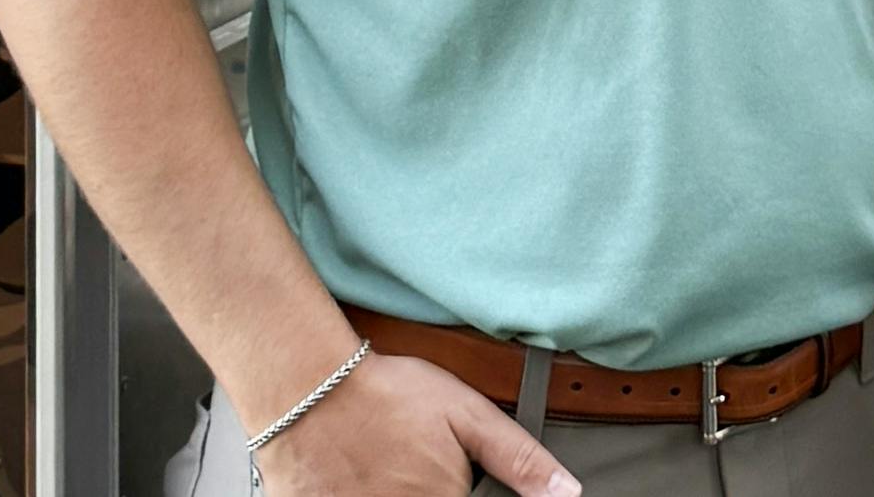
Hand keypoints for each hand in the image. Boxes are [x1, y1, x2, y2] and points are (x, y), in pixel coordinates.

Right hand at [253, 352, 578, 496]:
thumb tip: (565, 491)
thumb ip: (519, 458)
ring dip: (393, 488)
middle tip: (409, 462)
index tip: (446, 477)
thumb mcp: (467, 414)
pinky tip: (358, 473)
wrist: (307, 388)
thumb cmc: (385, 395)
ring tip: (385, 466)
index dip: (462, 492)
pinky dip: (360, 490)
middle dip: (426, 486)